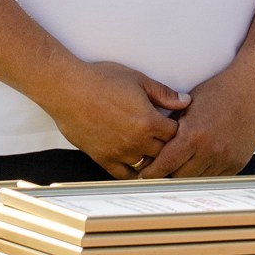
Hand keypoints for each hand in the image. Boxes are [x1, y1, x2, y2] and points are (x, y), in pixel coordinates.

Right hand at [51, 61, 187, 178]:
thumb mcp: (138, 80)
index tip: (175, 125)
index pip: (175, 133)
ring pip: (146, 164)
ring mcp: (120, 152)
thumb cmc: (100, 80)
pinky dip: (133, 173)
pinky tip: (136, 167)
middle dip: (166, 145)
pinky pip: (123, 174)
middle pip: (163, 151)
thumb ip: (164, 93)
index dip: (177, 128)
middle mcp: (137, 141)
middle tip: (165, 139)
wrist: (68, 89)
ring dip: (150, 158)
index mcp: (148, 121)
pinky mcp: (103, 158)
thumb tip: (185, 101)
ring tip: (152, 151)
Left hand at [137, 69, 254, 179]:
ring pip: (198, 179)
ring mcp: (225, 159)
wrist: (252, 90)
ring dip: (188, 174)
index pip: (165, 164)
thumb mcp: (188, 106)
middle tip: (161, 170)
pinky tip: (202, 162)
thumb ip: (172, 128)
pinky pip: (216, 177)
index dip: (152, 172)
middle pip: (180, 177)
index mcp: (193, 135)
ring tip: (181, 166)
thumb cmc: (218, 92)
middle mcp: (209, 151)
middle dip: (168, 174)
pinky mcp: (237, 163)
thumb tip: (153, 146)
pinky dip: (206, 172)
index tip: (144, 175)